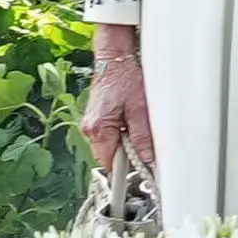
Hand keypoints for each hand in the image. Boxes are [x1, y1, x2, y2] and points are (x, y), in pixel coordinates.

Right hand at [82, 23, 155, 168]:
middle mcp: (90, 129)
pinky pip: (109, 137)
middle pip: (109, 156)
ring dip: (124, 145)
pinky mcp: (96, 121)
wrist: (114, 61)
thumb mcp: (140, 108)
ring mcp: (91, 125)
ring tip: (136, 128)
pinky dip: (120, 136)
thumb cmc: (125, 79)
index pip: (109, 163)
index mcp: (99, 128)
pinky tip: (129, 124)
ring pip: (110, 147)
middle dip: (126, 156)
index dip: (124, 171)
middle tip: (144, 147)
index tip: (138, 176)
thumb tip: (146, 157)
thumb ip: (142, 136)